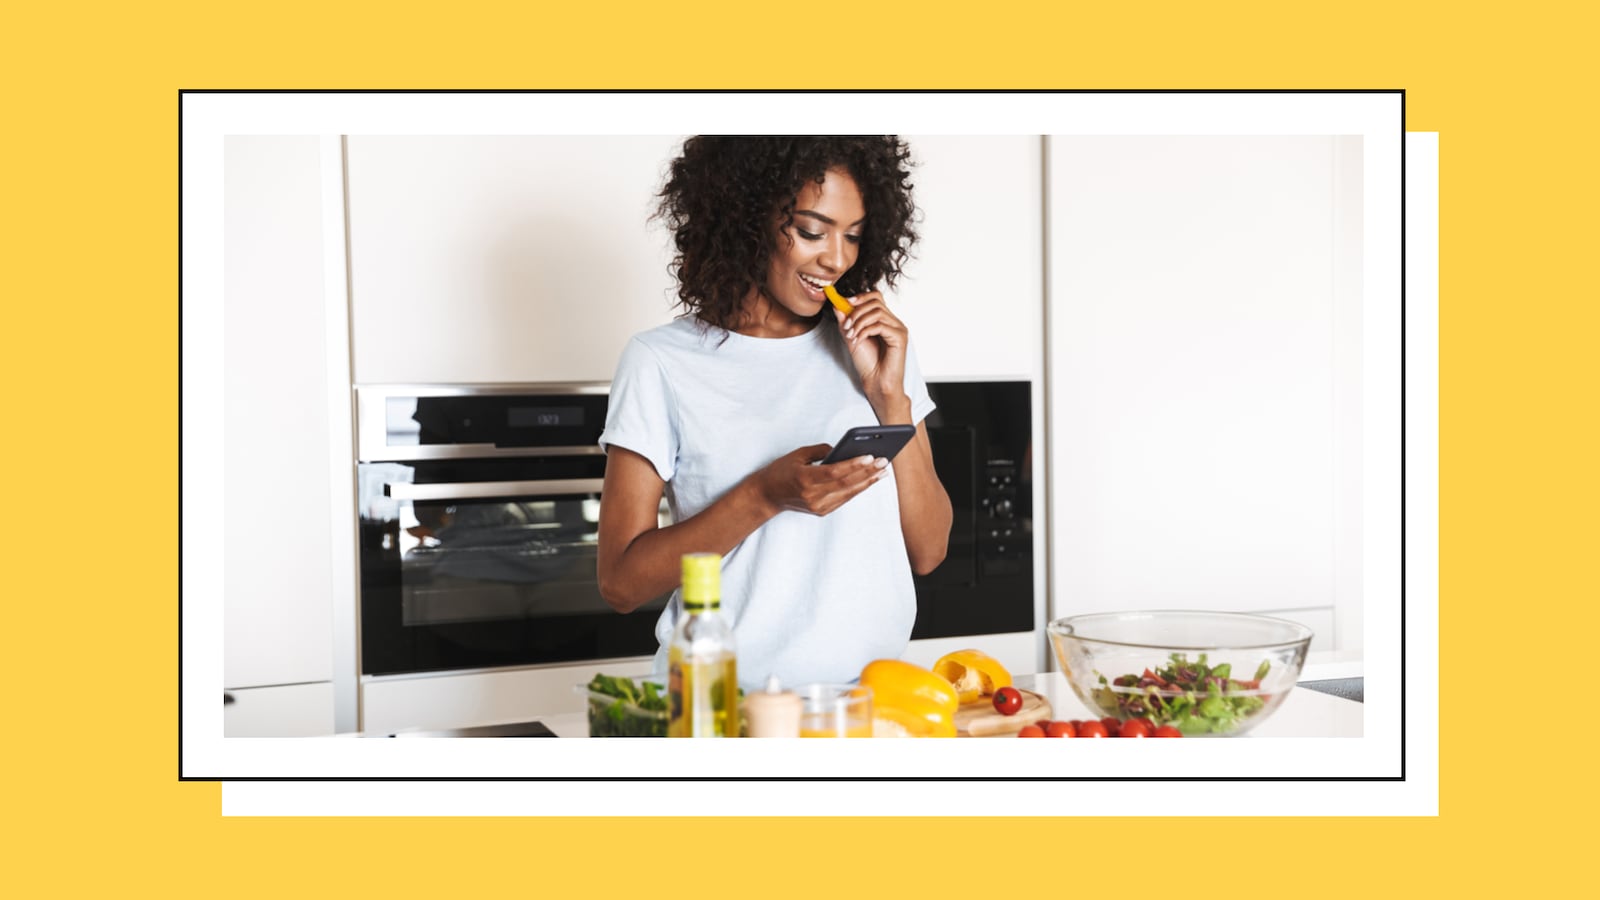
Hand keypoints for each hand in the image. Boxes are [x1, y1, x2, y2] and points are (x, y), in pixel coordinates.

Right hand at [750, 443, 890, 516]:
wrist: (767, 496)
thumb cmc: (781, 471)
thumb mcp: (798, 455)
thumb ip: (821, 451)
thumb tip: (844, 449)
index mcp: (804, 479)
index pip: (834, 473)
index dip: (854, 465)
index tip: (870, 456)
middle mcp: (812, 496)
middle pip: (846, 484)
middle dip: (867, 473)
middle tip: (884, 462)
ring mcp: (818, 506)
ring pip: (848, 493)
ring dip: (868, 482)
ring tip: (883, 471)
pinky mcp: (822, 511)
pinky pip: (844, 499)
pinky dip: (858, 489)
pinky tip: (870, 480)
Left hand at [833, 291, 909, 416]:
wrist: (875, 382)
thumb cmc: (867, 363)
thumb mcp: (851, 337)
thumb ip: (846, 321)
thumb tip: (837, 304)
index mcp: (884, 320)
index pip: (875, 297)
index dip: (860, 297)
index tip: (845, 303)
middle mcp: (893, 322)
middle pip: (876, 301)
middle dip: (856, 310)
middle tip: (846, 325)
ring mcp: (898, 329)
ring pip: (877, 312)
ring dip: (859, 322)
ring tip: (851, 335)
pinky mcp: (900, 337)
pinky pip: (880, 325)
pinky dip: (865, 331)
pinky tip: (858, 341)